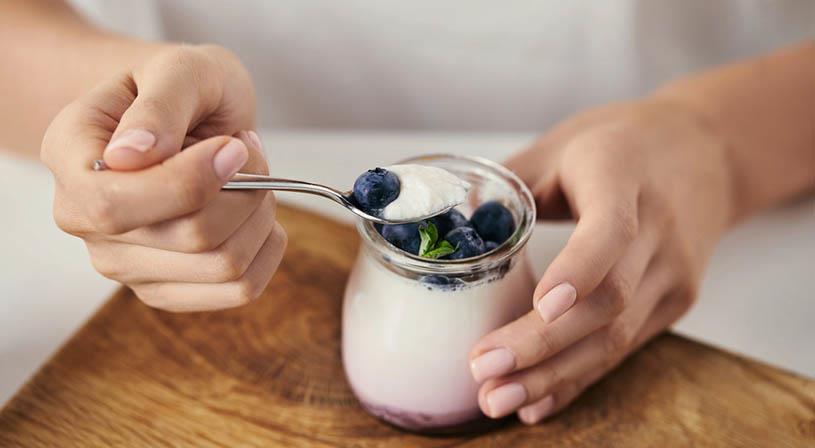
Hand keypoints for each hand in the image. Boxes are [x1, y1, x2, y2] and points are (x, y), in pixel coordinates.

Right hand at [41, 45, 286, 311]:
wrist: (181, 112)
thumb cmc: (176, 87)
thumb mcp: (177, 69)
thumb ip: (159, 107)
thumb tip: (132, 156)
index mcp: (70, 159)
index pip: (117, 205)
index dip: (192, 182)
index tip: (233, 146)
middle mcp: (85, 220)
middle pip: (191, 238)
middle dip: (245, 189)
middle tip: (242, 148)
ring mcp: (124, 263)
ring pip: (224, 266)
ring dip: (260, 213)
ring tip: (246, 175)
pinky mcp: (166, 288)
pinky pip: (240, 289)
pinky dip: (266, 246)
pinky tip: (255, 212)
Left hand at [469, 99, 734, 422]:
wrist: (709, 153)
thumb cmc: (623, 143)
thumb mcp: (562, 144)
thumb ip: (507, 182)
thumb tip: (446, 224)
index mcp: (623, 176)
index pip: (612, 230)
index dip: (580, 270)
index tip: (541, 304)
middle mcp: (659, 229)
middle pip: (608, 300)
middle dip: (542, 343)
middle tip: (484, 370)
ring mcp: (673, 271)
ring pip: (616, 335)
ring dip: (555, 375)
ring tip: (498, 400)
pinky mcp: (675, 301)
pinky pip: (625, 347)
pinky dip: (578, 377)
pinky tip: (538, 401)